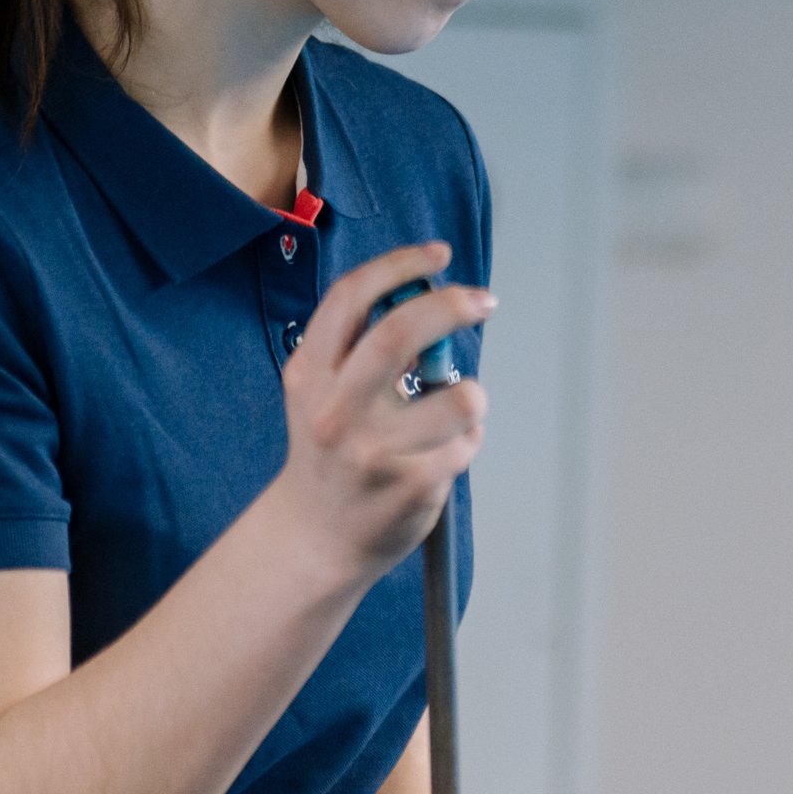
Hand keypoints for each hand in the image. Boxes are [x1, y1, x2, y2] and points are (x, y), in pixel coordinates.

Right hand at [276, 243, 491, 585]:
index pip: (352, 296)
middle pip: (403, 330)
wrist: (315, 538)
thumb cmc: (331, 453)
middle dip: (454, 304)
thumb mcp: (320, 391)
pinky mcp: (412, 486)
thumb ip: (359, 345)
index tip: (437, 255)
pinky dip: (468, 440)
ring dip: (472, 394)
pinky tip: (444, 453)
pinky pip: (467, 442)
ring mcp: (374, 451)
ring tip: (458, 408)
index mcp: (309, 374)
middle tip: (482, 302)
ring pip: (460, 395)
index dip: (400, 264)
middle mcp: (336, 410)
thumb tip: (430, 296)